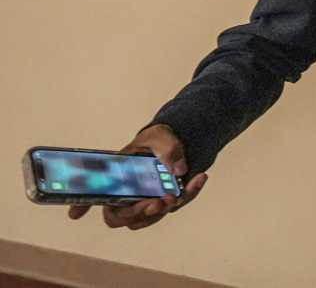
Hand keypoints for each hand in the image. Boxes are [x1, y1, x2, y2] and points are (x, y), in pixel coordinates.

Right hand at [67, 124, 207, 229]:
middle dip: (136, 214)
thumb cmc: (158, 139)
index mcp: (118, 176)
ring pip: (147, 218)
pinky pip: (175, 205)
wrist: (180, 140)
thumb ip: (169, 150)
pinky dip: (189, 193)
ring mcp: (146, 199)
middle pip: (120, 218)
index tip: (74, 214)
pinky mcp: (166, 201)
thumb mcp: (161, 137)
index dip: (82, 205)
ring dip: (162, 210)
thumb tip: (178, 171)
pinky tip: (200, 177)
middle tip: (155, 202)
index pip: (96, 194)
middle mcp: (128, 193)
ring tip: (174, 195)